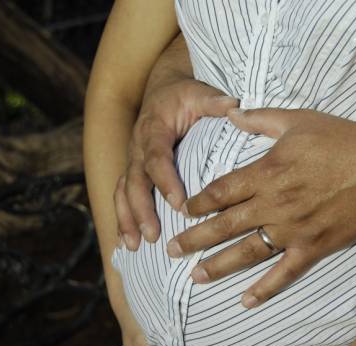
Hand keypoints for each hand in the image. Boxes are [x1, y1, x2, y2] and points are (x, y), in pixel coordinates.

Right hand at [115, 78, 238, 249]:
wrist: (162, 90)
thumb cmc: (184, 95)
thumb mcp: (199, 92)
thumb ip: (214, 101)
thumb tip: (234, 105)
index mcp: (154, 129)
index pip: (157, 158)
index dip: (166, 181)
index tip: (179, 204)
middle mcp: (137, 147)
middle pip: (134, 181)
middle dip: (141, 210)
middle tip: (152, 236)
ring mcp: (132, 160)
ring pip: (123, 192)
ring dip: (127, 219)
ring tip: (134, 246)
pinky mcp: (132, 171)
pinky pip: (121, 196)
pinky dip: (122, 219)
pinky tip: (125, 243)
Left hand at [170, 108, 355, 307]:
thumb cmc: (341, 138)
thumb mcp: (296, 120)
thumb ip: (259, 120)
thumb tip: (230, 113)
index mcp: (267, 172)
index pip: (221, 191)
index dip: (198, 203)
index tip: (184, 211)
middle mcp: (275, 204)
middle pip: (224, 225)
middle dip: (194, 238)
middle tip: (172, 250)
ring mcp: (294, 229)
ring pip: (247, 252)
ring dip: (218, 266)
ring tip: (195, 277)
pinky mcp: (315, 247)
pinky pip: (285, 273)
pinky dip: (265, 289)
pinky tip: (245, 301)